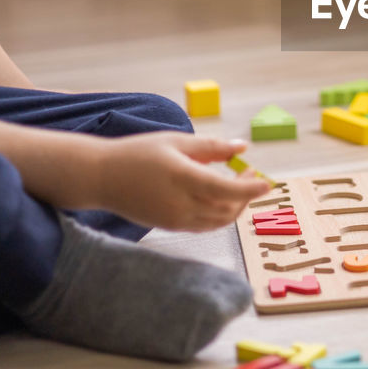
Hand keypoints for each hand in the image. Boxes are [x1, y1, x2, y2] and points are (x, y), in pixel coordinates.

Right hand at [95, 133, 270, 231]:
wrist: (100, 178)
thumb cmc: (137, 154)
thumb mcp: (175, 142)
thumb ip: (211, 147)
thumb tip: (242, 147)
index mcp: (182, 177)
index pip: (227, 190)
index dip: (251, 189)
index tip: (267, 181)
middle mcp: (181, 203)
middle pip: (227, 209)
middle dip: (246, 196)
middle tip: (251, 176)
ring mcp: (175, 219)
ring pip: (218, 221)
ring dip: (235, 207)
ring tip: (239, 186)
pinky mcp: (170, 226)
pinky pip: (205, 226)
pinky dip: (220, 215)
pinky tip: (220, 199)